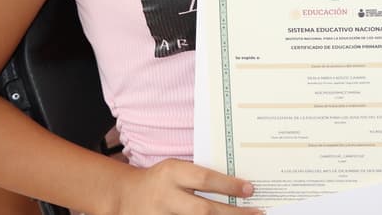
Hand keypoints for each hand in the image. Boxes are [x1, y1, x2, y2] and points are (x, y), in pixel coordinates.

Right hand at [114, 159, 260, 214]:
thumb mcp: (177, 170)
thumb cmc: (160, 180)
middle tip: (257, 213)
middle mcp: (165, 196)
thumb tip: (237, 187)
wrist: (124, 196)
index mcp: (172, 173)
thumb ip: (200, 177)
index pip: (204, 179)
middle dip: (232, 214)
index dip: (229, 185)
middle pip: (203, 210)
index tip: (250, 190)